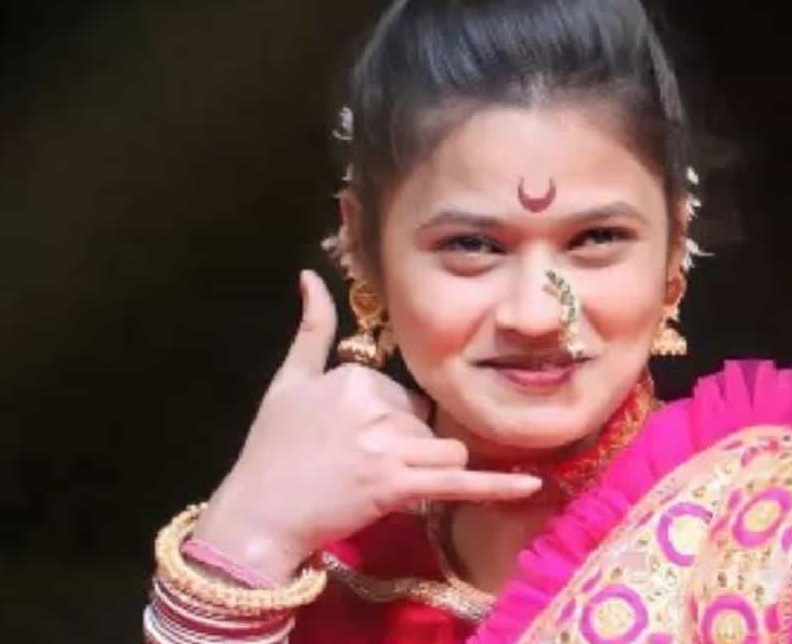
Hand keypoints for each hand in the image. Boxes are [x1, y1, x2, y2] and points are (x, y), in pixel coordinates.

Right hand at [191, 270, 541, 582]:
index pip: (408, 397)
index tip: (353, 444)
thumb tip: (309, 276)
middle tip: (362, 470)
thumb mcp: (288, 381)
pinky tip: (534, 484)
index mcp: (357, 378)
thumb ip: (312, 329)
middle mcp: (377, 408)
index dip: (391, 424)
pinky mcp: (397, 487)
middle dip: (412, 450)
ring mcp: (389, 449)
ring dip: (428, 472)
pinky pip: (459, 483)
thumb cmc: (270, 450)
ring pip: (446, 452)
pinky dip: (497, 486)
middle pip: (430, 426)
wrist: (257, 515)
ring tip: (381, 486)